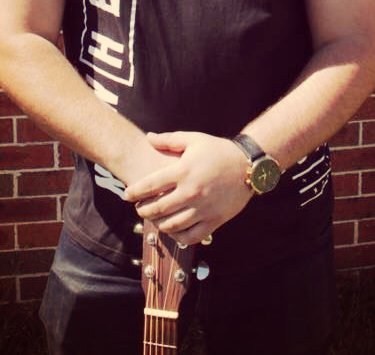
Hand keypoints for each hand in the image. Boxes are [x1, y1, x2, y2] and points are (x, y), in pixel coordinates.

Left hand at [124, 131, 252, 244]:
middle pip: (158, 208)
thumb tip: (148, 138)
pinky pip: (191, 236)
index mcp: (184, 171)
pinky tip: (173, 231)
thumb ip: (168, 140)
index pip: (150, 185)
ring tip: (154, 218)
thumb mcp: (193, 139)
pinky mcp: (214, 220)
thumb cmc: (218, 150)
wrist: (248, 165)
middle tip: (138, 208)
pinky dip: (178, 236)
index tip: (126, 195)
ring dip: (158, 224)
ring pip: (172, 225)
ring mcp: (203, 208)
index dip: (135, 191)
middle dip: (143, 210)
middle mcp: (191, 191)